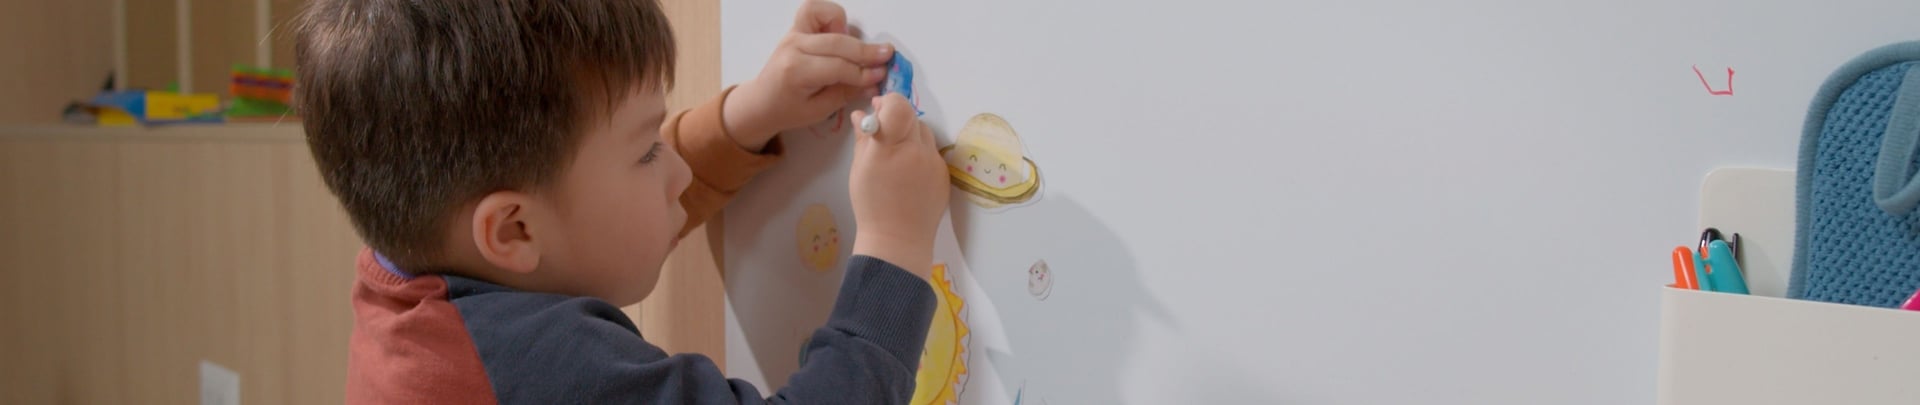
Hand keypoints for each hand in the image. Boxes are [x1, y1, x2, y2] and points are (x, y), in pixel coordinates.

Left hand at [723, 1, 893, 149]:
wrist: (761, 102)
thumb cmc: (788, 110)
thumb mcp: (819, 110)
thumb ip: (847, 92)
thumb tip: (874, 80)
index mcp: (796, 72)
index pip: (838, 67)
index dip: (864, 72)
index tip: (882, 74)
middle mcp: (793, 47)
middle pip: (838, 43)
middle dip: (866, 52)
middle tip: (886, 57)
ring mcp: (793, 34)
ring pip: (827, 16)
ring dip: (846, 29)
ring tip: (853, 49)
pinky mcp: (796, 28)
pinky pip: (815, 10)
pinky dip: (832, 16)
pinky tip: (839, 34)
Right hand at [849, 94, 947, 278]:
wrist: (898, 239)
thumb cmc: (871, 204)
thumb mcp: (859, 169)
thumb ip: (863, 138)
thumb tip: (861, 114)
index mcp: (889, 147)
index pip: (898, 106)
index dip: (888, 103)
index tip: (878, 110)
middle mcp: (916, 150)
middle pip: (912, 117)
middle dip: (897, 118)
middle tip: (884, 129)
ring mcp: (933, 162)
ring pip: (924, 133)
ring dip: (911, 135)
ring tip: (896, 153)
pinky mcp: (944, 174)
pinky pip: (932, 153)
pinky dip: (920, 153)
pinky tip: (909, 171)